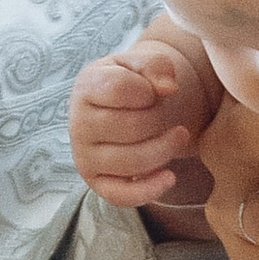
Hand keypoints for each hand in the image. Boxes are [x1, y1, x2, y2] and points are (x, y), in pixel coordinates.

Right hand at [69, 41, 207, 209]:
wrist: (125, 108)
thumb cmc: (135, 83)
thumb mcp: (143, 64)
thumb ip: (155, 64)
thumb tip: (168, 88)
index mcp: (86, 87)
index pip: (120, 89)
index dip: (148, 90)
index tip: (156, 92)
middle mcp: (79, 124)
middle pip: (131, 127)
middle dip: (162, 121)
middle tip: (174, 117)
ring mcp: (85, 156)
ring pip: (132, 161)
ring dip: (166, 151)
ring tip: (180, 137)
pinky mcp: (97, 182)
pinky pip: (120, 195)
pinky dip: (149, 190)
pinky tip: (170, 176)